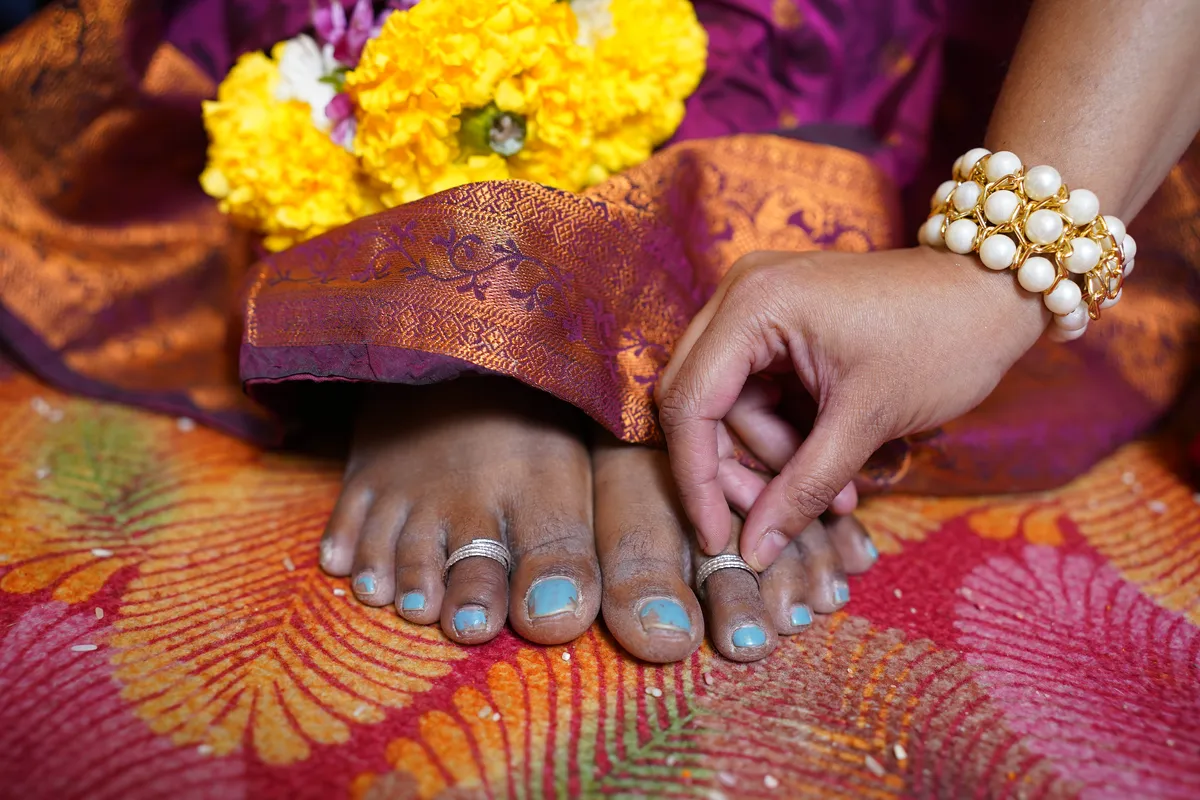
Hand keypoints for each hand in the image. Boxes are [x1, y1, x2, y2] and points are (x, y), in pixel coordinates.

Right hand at [656, 246, 1048, 569]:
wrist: (994, 294)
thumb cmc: (941, 341)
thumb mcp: (867, 422)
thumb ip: (803, 488)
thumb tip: (754, 551)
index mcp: (754, 304)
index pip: (690, 403)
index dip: (697, 479)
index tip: (717, 538)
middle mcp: (741, 293)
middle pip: (698, 402)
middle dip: (737, 468)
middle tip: (779, 517)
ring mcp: (758, 304)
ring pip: (728, 404)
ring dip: (773, 456)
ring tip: (838, 491)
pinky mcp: (778, 321)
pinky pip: (756, 391)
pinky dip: (786, 433)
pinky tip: (831, 463)